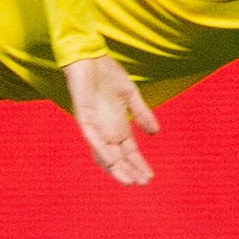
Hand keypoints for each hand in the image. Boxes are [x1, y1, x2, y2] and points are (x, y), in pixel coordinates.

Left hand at [64, 53, 158, 184]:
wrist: (89, 55)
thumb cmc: (107, 73)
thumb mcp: (131, 94)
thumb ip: (142, 114)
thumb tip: (155, 134)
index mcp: (117, 125)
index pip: (129, 151)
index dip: (139, 164)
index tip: (150, 177)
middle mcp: (105, 128)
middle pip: (118, 157)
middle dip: (130, 170)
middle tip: (143, 184)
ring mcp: (94, 124)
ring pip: (103, 153)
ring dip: (115, 167)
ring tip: (128, 181)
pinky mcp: (83, 116)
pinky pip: (91, 137)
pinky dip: (101, 149)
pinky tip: (111, 161)